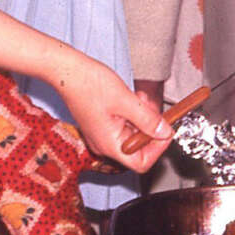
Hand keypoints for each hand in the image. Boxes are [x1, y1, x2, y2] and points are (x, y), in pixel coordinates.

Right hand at [55, 56, 172, 171]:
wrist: (68, 72)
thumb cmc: (90, 85)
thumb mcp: (126, 101)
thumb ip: (148, 119)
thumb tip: (166, 133)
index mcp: (110, 145)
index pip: (141, 162)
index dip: (158, 148)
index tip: (166, 129)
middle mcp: (105, 144)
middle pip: (139, 147)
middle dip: (151, 126)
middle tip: (151, 106)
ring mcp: (103, 134)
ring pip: (133, 133)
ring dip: (143, 116)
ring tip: (140, 97)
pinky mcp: (103, 124)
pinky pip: (125, 124)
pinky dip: (133, 112)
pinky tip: (132, 97)